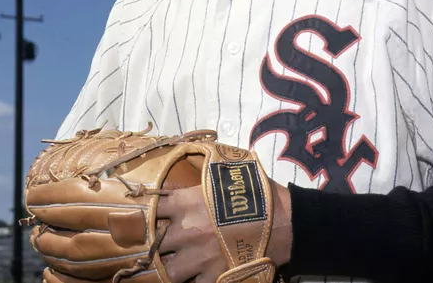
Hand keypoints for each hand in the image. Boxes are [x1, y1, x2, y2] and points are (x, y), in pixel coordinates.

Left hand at [156, 177, 291, 282]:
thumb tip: (194, 161)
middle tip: (163, 241)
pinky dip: (193, 281)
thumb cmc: (258, 193)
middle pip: (154, 242)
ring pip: (168, 271)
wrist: (283, 222)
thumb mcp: (228, 175)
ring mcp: (198, 258)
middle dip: (157, 242)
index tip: (150, 213)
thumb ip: (206, 175)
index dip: (149, 210)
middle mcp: (186, 231)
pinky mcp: (213, 277)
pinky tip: (197, 276)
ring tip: (175, 264)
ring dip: (170, 267)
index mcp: (187, 202)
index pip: (153, 206)